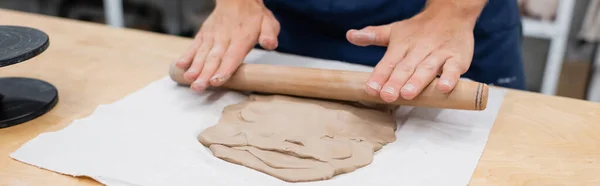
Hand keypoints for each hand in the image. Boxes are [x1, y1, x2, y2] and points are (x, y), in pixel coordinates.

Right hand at [174, 0, 279, 92]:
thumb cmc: (254, 16)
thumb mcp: (268, 22)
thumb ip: (269, 34)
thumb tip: (270, 43)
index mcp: (241, 38)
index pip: (232, 57)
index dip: (224, 70)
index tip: (216, 81)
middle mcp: (224, 38)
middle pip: (214, 59)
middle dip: (205, 74)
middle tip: (198, 87)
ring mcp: (212, 36)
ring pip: (202, 54)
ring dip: (195, 68)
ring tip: (189, 80)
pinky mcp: (203, 35)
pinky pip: (194, 45)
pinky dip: (187, 55)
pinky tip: (180, 66)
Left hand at [346, 10, 475, 101]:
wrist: (451, 13)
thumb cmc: (419, 29)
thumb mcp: (394, 31)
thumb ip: (372, 35)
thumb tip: (350, 35)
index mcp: (401, 45)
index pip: (388, 62)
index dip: (379, 76)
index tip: (371, 89)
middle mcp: (418, 49)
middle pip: (405, 68)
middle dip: (396, 82)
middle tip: (387, 95)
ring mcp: (439, 54)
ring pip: (427, 68)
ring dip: (417, 81)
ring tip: (407, 94)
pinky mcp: (457, 58)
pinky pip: (454, 68)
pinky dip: (450, 77)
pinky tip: (444, 88)